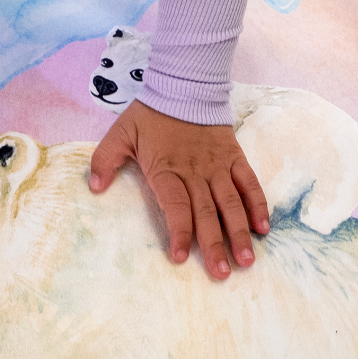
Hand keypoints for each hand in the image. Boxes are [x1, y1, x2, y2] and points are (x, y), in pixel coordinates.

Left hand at [90, 100, 269, 278]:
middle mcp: (195, 171)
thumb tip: (94, 188)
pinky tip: (262, 228)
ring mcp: (217, 165)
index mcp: (166, 168)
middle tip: (222, 274)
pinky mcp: (234, 157)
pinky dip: (257, 204)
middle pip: (206, 212)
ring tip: (246, 260)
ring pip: (230, 203)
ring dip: (239, 232)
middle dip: (214, 244)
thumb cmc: (150, 113)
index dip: (179, 232)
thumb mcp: (120, 133)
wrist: (183, 84)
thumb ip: (105, 159)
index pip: (175, 206)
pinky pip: (248, 183)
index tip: (181, 257)